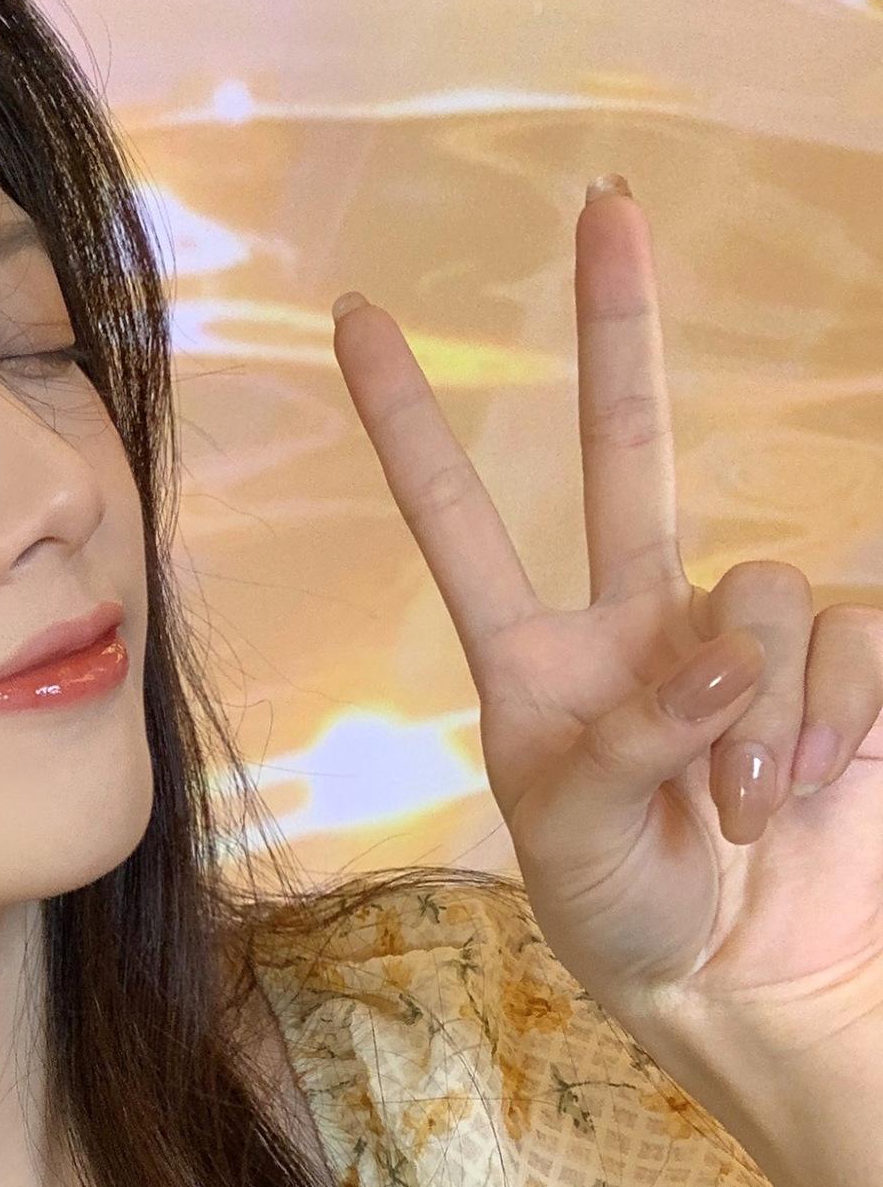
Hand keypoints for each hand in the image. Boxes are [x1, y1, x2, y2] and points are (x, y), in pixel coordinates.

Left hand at [328, 177, 882, 1101]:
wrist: (740, 977)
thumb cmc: (619, 911)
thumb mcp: (573, 835)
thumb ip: (631, 737)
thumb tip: (718, 652)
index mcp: (535, 658)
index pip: (458, 523)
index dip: (411, 424)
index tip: (354, 319)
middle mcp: (636, 622)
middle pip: (630, 454)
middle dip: (618, 332)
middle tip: (604, 209)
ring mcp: (741, 639)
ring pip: (764, 588)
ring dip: (761, 709)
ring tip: (744, 805)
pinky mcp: (841, 668)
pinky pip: (854, 639)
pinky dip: (839, 718)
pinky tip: (814, 786)